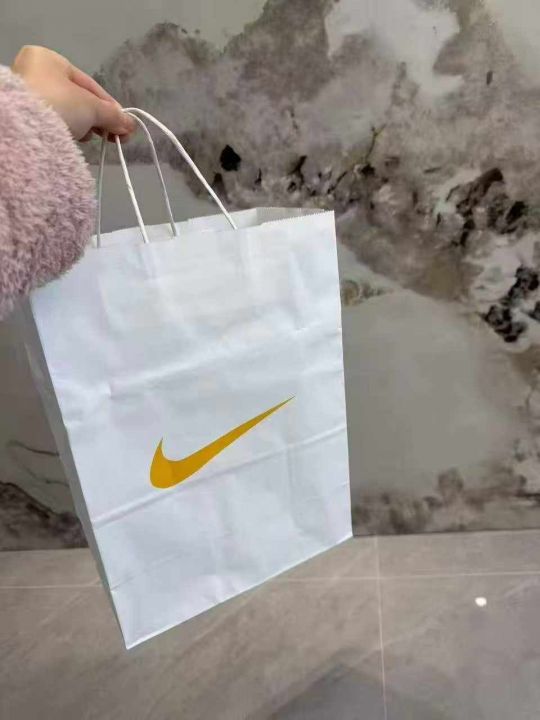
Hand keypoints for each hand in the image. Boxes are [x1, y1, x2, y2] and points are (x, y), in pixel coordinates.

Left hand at [12, 46, 134, 141]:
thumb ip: (113, 115)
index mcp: (49, 59)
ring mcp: (28, 94)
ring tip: (95, 139)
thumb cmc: (59, 104)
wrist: (23, 128)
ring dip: (84, 126)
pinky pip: (54, 121)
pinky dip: (68, 130)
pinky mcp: (25, 116)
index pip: (88, 84)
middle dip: (98, 118)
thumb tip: (130, 125)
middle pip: (78, 98)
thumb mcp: (92, 107)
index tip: (124, 125)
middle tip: (113, 136)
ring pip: (67, 111)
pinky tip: (77, 140)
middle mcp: (35, 72)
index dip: (110, 106)